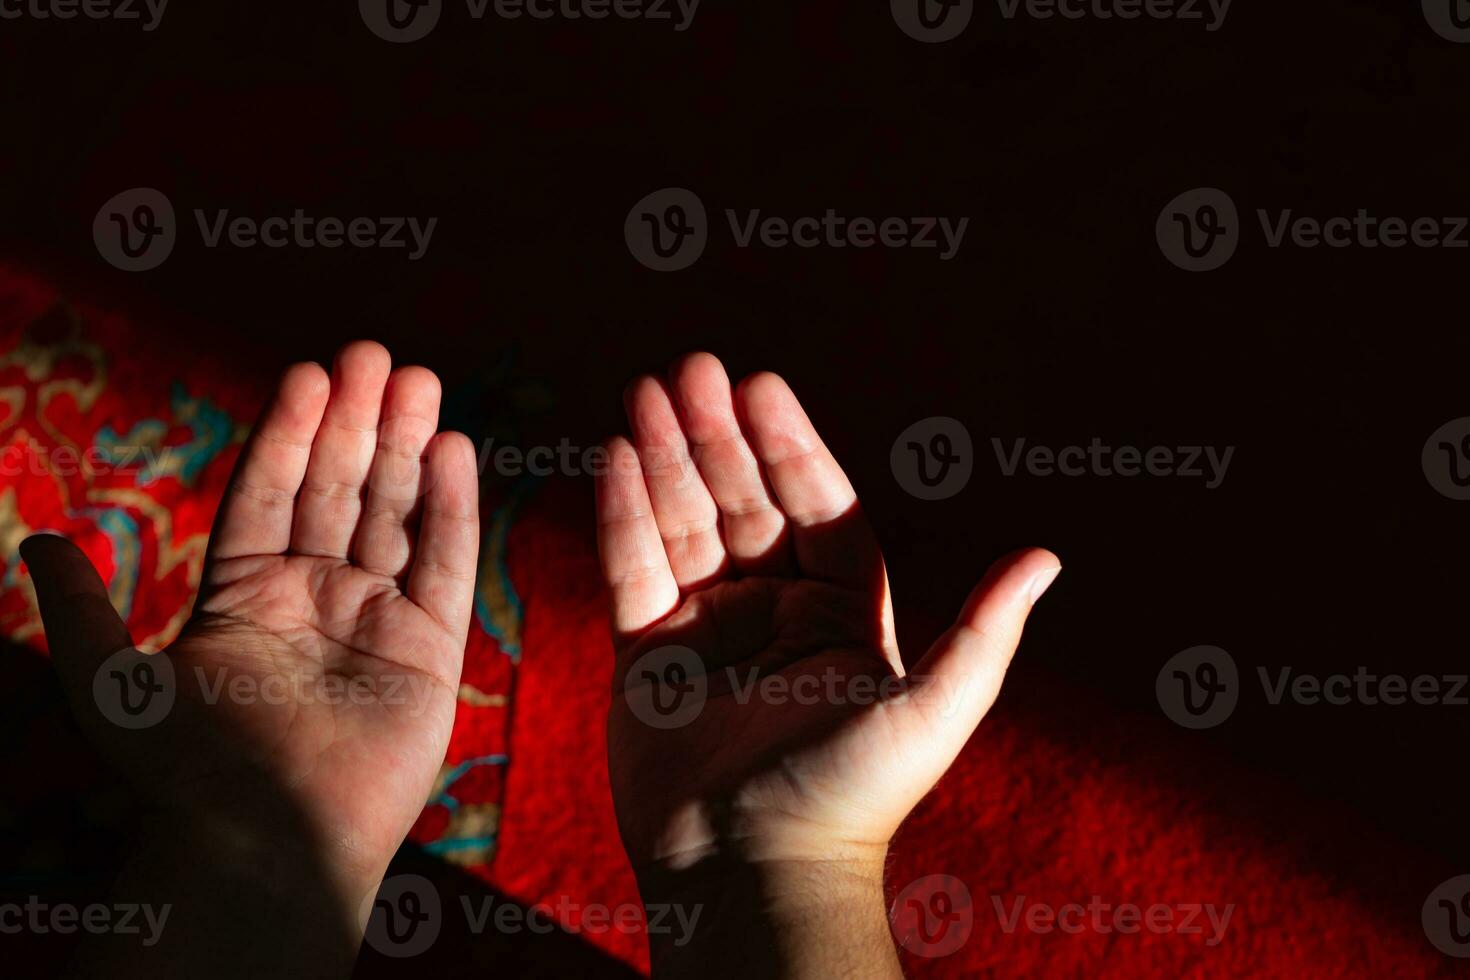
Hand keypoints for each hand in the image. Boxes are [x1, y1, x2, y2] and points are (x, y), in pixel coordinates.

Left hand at [21, 341, 478, 974]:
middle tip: (378, 354)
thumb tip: (34, 542)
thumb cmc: (188, 770)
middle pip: (341, 488)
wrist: (266, 843)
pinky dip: (453, 506)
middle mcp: (314, 595)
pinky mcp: (431, 648)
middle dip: (358, 420)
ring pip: (397, 511)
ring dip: (409, 446)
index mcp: (244, 594)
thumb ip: (81, 610)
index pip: (271, 490)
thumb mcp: (110, 685)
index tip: (310, 371)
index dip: (291, 430)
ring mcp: (376, 618)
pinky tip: (456, 450)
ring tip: (422, 382)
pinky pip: (446, 562)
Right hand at [596, 354, 1058, 976]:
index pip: (816, 505)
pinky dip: (623, 514)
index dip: (789, 444)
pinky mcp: (648, 656)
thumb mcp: (934, 709)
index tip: (760, 385)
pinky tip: (615, 455)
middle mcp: (775, 611)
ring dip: (664, 457)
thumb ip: (983, 630)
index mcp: (843, 613)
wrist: (754, 872)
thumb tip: (1047, 555)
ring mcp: (708, 629)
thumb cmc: (851, 796)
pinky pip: (633, 570)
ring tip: (645, 391)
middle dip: (717, 435)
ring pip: (684, 524)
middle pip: (744, 502)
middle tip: (692, 368)